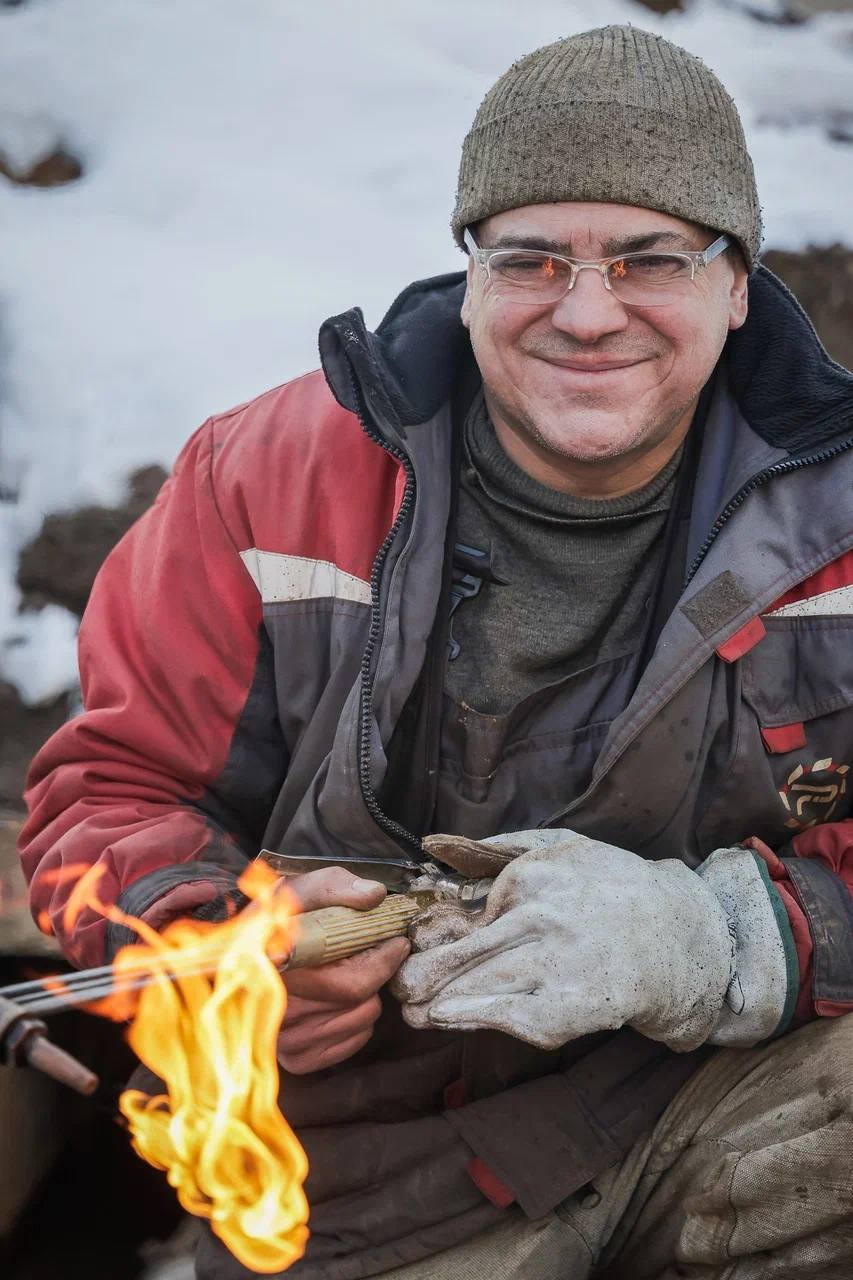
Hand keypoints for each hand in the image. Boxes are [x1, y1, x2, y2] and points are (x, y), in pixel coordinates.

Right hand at [277, 867, 409, 1073]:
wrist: (246, 949)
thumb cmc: (281, 917)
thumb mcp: (305, 888)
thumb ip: (338, 888)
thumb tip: (374, 895)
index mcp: (279, 967)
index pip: (351, 983)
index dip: (381, 962)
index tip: (397, 942)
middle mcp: (279, 1012)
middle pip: (361, 1004)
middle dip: (374, 974)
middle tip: (366, 954)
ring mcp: (285, 1039)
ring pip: (360, 1022)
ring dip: (365, 996)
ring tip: (345, 973)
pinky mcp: (295, 1059)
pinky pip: (350, 1044)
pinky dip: (356, 1021)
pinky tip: (339, 998)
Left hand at [395, 830, 736, 1052]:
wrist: (680, 936)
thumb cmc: (613, 888)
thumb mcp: (563, 847)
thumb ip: (501, 847)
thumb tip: (437, 846)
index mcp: (535, 878)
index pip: (471, 913)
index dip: (443, 936)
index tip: (418, 947)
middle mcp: (543, 921)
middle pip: (467, 955)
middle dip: (425, 975)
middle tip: (398, 987)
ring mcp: (556, 967)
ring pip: (482, 986)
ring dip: (439, 1003)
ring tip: (414, 1011)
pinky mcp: (571, 1008)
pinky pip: (511, 1016)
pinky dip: (474, 1018)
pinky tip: (449, 1019)